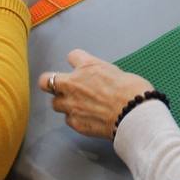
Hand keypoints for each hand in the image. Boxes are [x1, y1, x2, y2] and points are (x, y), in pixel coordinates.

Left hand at [39, 49, 153, 139]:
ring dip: (64, 103)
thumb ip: (102, 74)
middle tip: (62, 87)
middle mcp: (74, 84)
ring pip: (55, 103)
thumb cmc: (133, 91)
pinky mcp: (75, 123)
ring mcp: (72, 105)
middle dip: (52, 83)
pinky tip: (87, 118)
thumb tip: (102, 80)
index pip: (72, 56)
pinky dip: (76, 118)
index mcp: (87, 67)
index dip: (77, 62)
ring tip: (77, 106)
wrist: (134, 114)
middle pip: (46, 81)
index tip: (80, 66)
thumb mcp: (117, 73)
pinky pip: (68, 119)